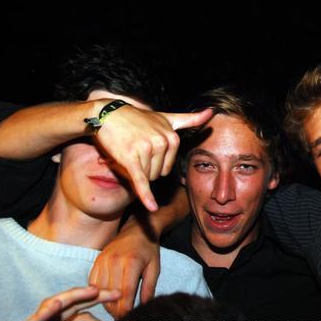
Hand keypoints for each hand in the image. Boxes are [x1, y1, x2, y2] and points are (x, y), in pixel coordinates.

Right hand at [26, 285, 119, 320]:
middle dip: (95, 294)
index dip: (102, 297)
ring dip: (74, 296)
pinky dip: (46, 311)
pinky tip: (56, 304)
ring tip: (94, 291)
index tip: (120, 294)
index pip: (84, 304)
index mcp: (63, 318)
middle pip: (74, 300)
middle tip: (117, 292)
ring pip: (55, 303)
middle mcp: (52, 316)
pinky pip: (36, 319)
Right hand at [89, 217, 160, 318]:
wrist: (137, 229)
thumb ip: (149, 288)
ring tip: (115, 308)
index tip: (128, 317)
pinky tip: (106, 296)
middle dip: (116, 309)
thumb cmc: (148, 249)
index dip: (126, 309)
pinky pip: (92, 281)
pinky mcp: (97, 260)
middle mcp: (115, 261)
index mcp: (131, 262)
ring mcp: (103, 260)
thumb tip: (144, 306)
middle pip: (110, 293)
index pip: (125, 292)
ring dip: (106, 302)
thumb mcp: (154, 268)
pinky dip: (97, 292)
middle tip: (122, 316)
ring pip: (99, 290)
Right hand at [96, 106, 211, 210]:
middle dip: (146, 168)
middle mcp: (162, 143)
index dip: (155, 163)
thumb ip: (189, 119)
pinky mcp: (131, 159)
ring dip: (136, 171)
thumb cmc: (138, 119)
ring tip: (128, 151)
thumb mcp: (166, 117)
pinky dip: (146, 197)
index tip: (146, 148)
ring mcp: (147, 150)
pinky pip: (141, 182)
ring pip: (147, 178)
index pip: (168, 167)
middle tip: (135, 149)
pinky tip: (152, 208)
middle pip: (158, 174)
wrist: (108, 115)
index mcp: (172, 137)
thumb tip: (212, 112)